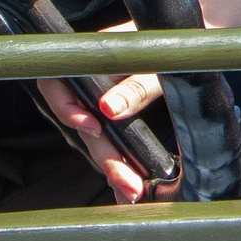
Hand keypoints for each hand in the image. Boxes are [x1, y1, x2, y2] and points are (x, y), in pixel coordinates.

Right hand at [34, 60, 171, 203]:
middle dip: (104, 156)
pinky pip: (112, 148)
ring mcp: (102, 107)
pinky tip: (128, 189)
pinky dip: (120, 168)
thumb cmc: (165, 50)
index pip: (57, 84)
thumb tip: (108, 108)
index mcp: (89, 61)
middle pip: (82, 125)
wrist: (182, 54)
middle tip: (127, 181)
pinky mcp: (117, 125)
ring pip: (96, 142)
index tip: (93, 127)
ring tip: (131, 191)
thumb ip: (134, 84)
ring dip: (113, 168)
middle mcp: (90, 86)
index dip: (67, 108)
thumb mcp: (154, 65)